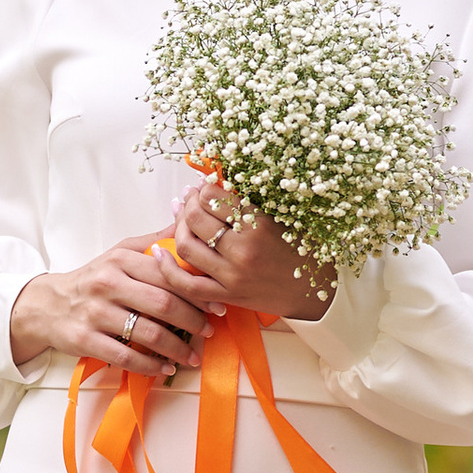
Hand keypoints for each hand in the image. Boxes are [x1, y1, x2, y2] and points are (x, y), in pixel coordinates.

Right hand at [8, 230, 219, 375]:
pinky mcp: (85, 339)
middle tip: (211, 331)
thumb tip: (187, 220)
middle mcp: (107, 283)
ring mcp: (95, 313)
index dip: (197, 292)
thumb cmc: (93, 279)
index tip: (217, 306)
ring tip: (193, 357)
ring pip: (147, 333)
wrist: (48, 305)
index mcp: (120, 260)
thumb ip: (154, 242)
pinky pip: (125, 357)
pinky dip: (151, 366)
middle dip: (193, 321)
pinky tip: (165, 369)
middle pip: (162, 303)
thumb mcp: (119, 253)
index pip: (168, 275)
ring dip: (177, 349)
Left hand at [170, 178, 335, 322]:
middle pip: (197, 216)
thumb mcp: (282, 217)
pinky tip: (158, 251)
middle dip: (190, 201)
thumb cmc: (300, 250)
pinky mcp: (225, 296)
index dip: (206, 185)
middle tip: (192, 196)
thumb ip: (250, 200)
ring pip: (187, 244)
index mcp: (259, 225)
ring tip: (182, 215)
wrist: (313, 292)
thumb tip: (216, 177)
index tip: (207, 183)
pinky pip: (185, 283)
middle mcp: (243, 250)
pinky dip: (166, 267)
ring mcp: (231, 275)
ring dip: (178, 225)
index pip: (216, 195)